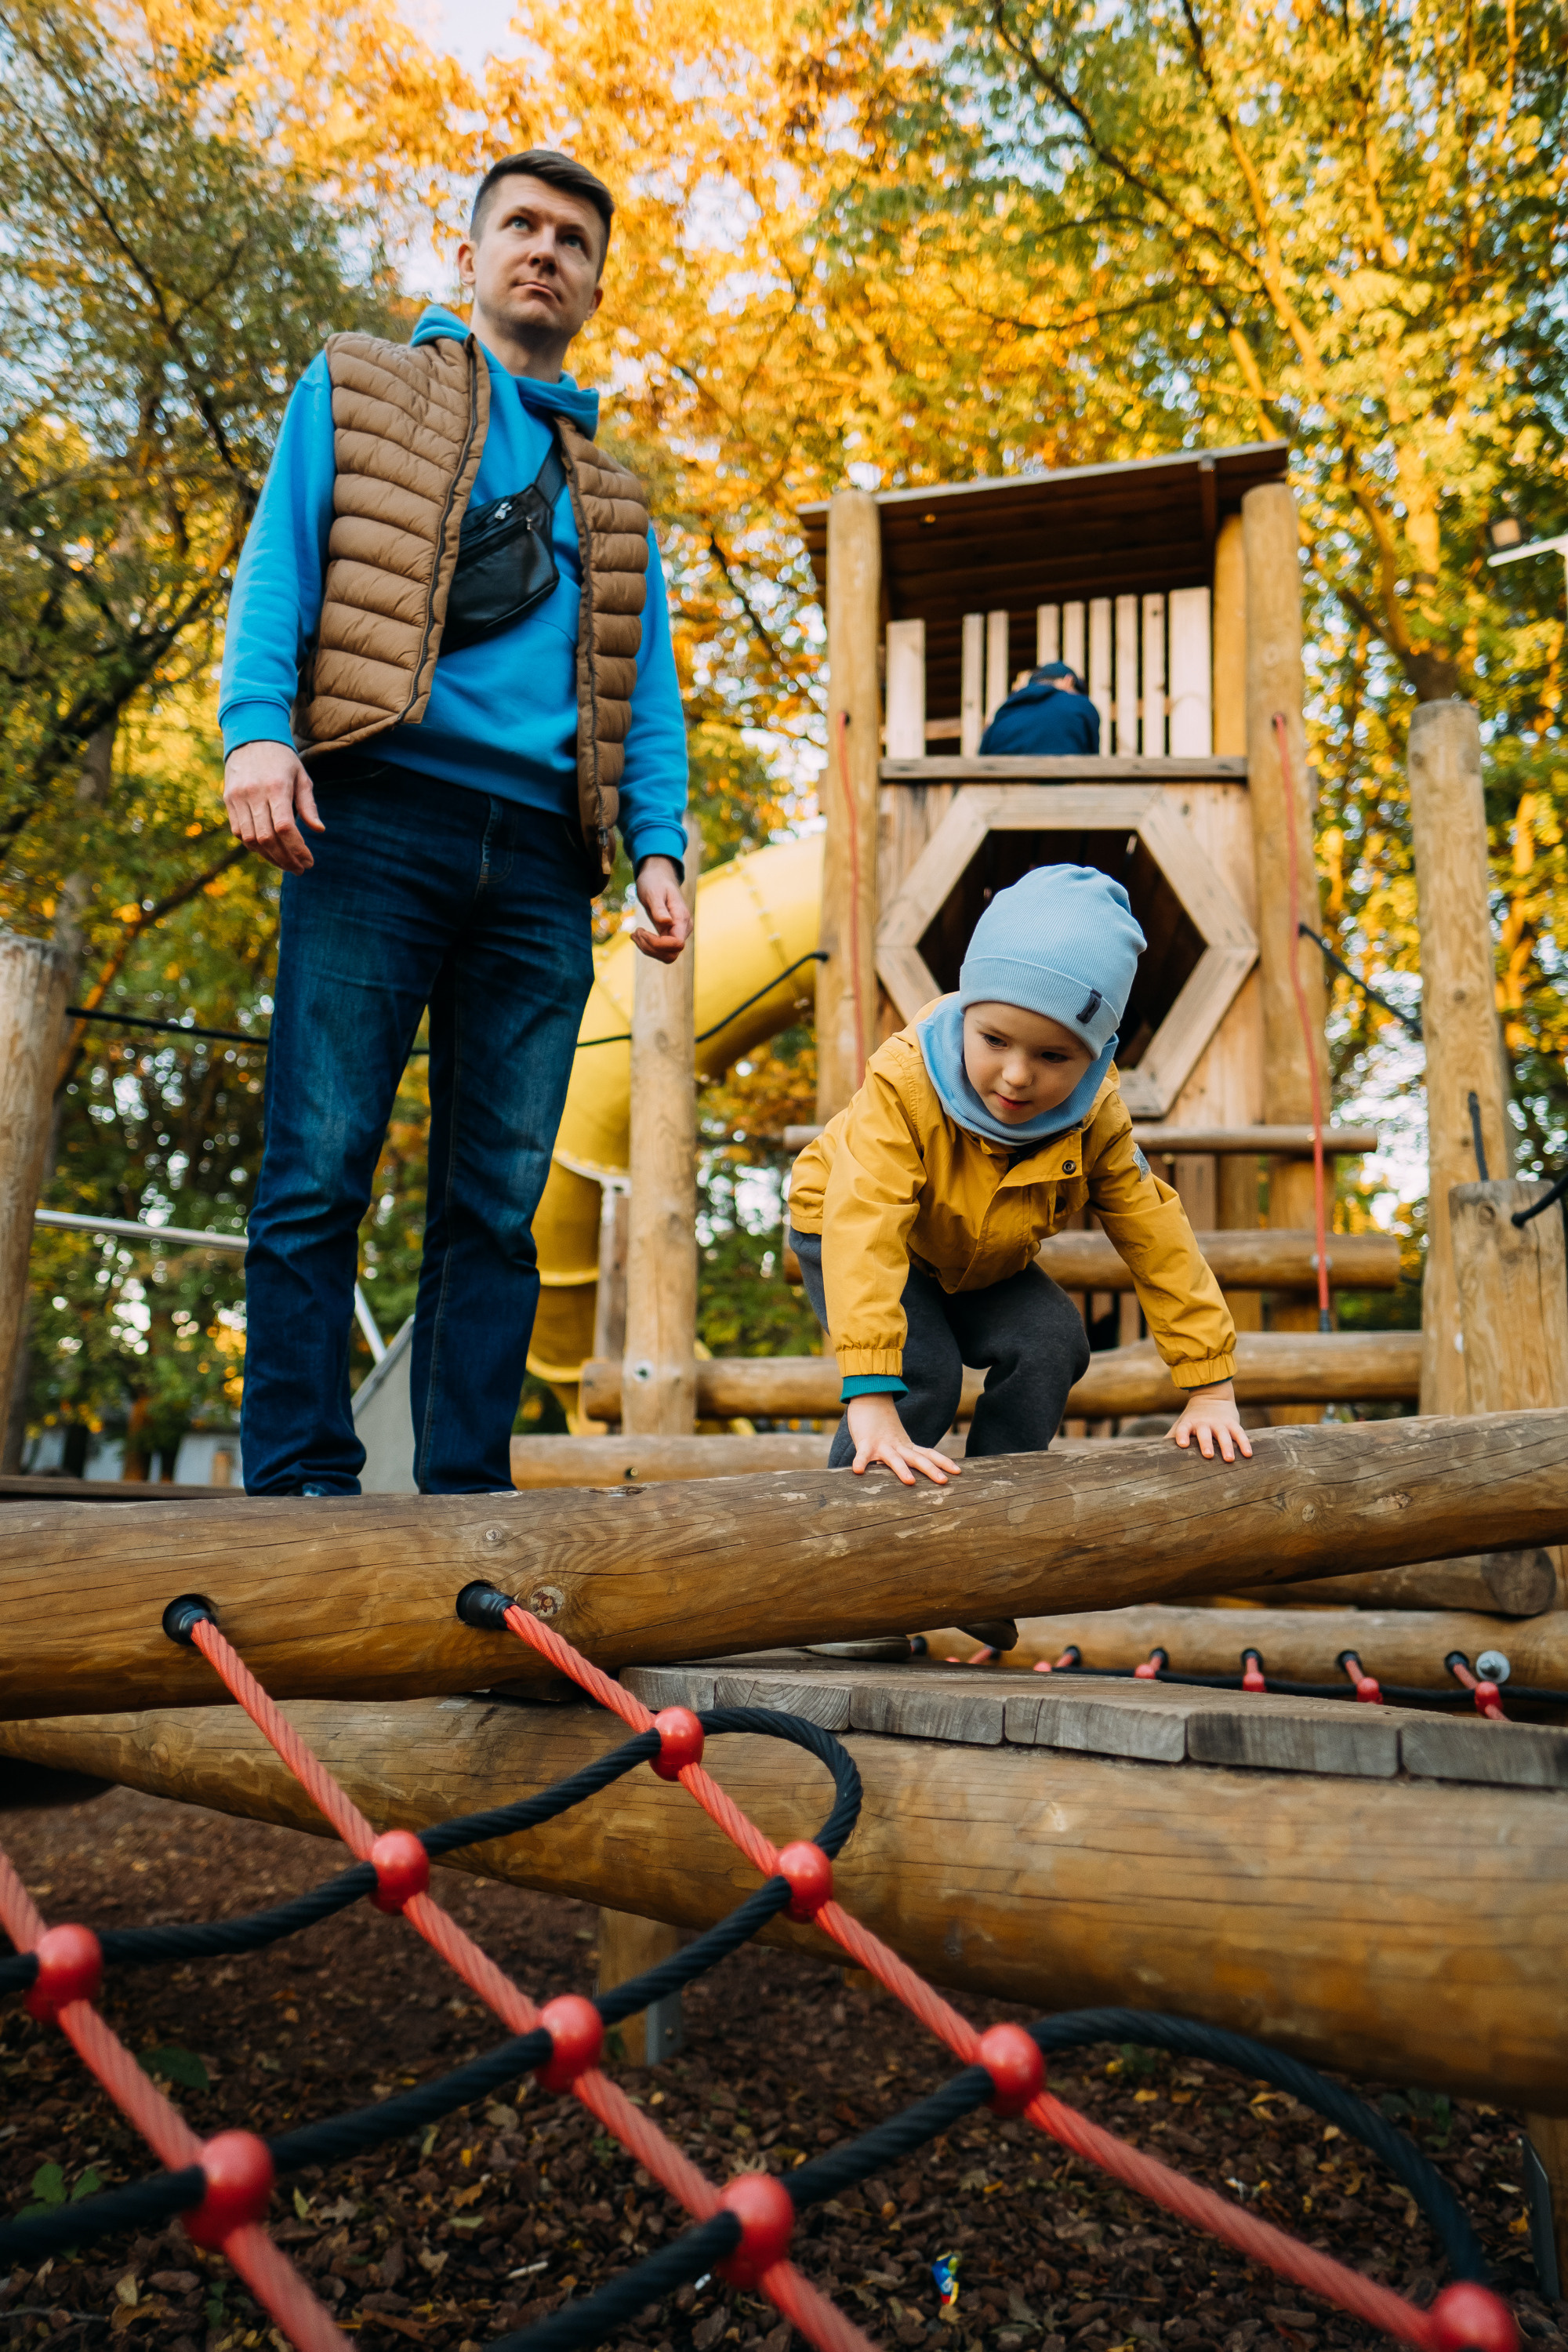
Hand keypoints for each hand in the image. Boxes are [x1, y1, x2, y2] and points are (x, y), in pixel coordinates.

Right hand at [224, 740, 323, 873]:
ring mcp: (238, 797)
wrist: (251, 737)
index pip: (285, 828)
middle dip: (285, 859)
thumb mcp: (302, 777)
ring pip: (250, 840)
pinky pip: (238, 832)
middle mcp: (254, 793)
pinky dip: (254, 846)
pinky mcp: (228, 800)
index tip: (309, 861)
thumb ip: (309, 805)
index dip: (297, 849)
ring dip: (269, 857)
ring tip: (285, 863)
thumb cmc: (283, 760)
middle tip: (299, 869)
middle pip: (267, 838)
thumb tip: (318, 831)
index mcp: (276, 787)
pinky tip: (269, 850)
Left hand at [632, 854, 692, 961]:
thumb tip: (667, 923)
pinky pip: (660, 950)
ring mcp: (678, 933)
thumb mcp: (653, 892)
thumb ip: (660, 908)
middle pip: (671, 955)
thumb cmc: (655, 882)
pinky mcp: (669, 935)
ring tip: (634, 933)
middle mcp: (683, 929)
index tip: (641, 931)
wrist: (657, 877)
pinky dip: (646, 946)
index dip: (658, 944)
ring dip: (646, 949)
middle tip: (635, 932)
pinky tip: (636, 934)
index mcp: (682, 918)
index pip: (677, 944)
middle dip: (650, 948)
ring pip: (666, 956)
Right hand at [845, 1392, 961, 1486]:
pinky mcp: (865, 1442)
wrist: (869, 1397)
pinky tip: (858, 1471)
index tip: (958, 1471)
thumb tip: (917, 1469)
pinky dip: (860, 1462)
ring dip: (902, 1469)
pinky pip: (862, 1454)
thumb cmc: (882, 1424)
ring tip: (910, 1482)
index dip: (943, 1462)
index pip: (928, 1454)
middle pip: (917, 1459)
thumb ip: (906, 1454)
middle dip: (931, 1470)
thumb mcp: (897, 1440)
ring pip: (894, 1458)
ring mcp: (882, 1444)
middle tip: (944, 1481)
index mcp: (907, 1446)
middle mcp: (898, 1445)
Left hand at [1170, 1380, 1252, 1463]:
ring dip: (1226, 1446)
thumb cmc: (1193, 1419)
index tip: (1181, 1444)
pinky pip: (1239, 1433)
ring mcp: (1219, 1423)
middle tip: (1208, 1455)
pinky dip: (1244, 1443)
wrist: (1211, 1396)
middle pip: (1204, 1434)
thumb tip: (1156, 1454)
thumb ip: (1172, 1438)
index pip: (1183, 1429)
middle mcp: (1204, 1423)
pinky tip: (1248, 1454)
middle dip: (1206, 1444)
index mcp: (1189, 1424)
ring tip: (1229, 1459)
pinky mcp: (1232, 1423)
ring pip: (1223, 1435)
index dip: (1182, 1435)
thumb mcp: (1181, 1424)